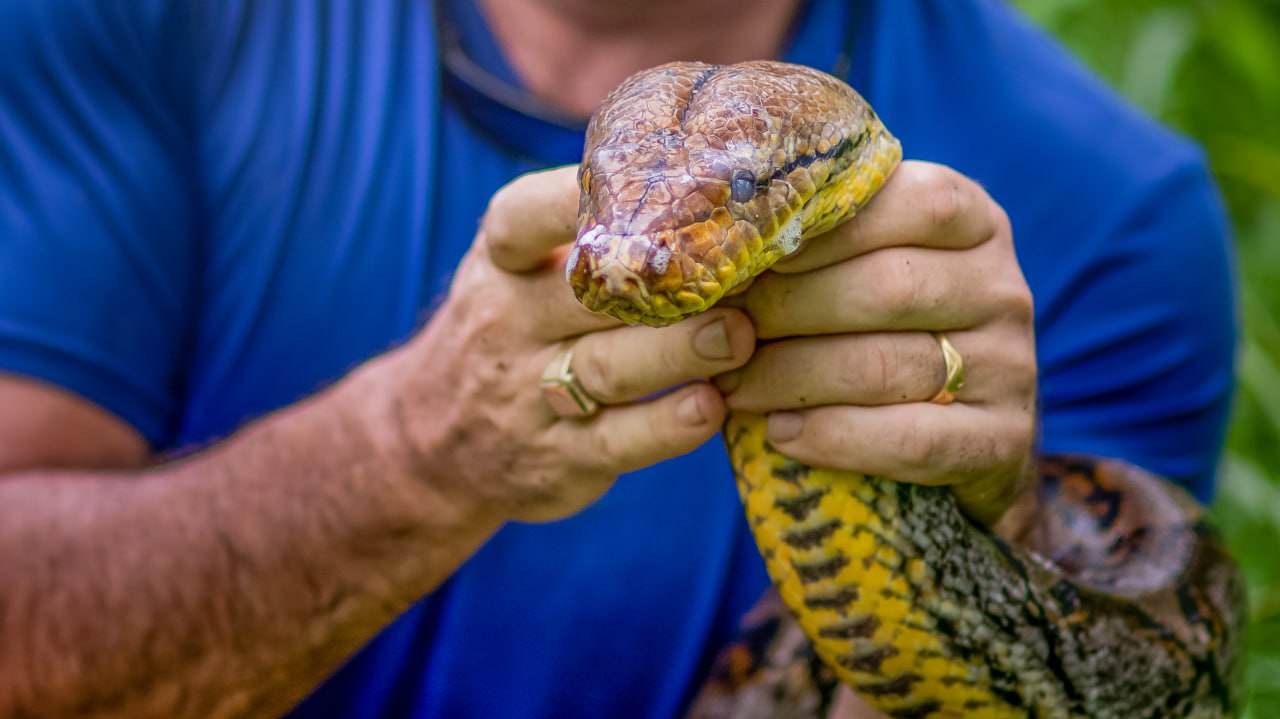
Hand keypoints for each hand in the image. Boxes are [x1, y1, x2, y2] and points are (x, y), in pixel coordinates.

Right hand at [382, 166, 754, 522]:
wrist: (431, 443)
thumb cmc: (509, 330)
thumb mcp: (516, 274)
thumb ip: (584, 234)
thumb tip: (701, 174)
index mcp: (499, 264)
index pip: (524, 219)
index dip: (577, 198)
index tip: (655, 179)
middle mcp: (507, 323)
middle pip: (586, 295)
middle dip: (662, 280)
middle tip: (740, 267)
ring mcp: (529, 396)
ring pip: (607, 369)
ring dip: (678, 353)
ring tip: (738, 336)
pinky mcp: (559, 459)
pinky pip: (616, 442)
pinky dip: (666, 428)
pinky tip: (711, 409)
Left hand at [716, 161, 1035, 525]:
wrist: (968, 440)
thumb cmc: (886, 334)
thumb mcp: (868, 269)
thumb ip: (820, 241)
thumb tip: (714, 234)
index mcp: (972, 222)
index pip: (903, 201)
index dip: (815, 227)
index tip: (743, 254)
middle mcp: (1003, 286)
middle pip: (885, 286)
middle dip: (785, 309)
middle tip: (718, 331)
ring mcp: (1013, 365)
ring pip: (887, 364)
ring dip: (790, 377)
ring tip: (730, 387)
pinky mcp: (1002, 440)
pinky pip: (910, 439)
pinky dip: (833, 437)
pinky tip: (779, 434)